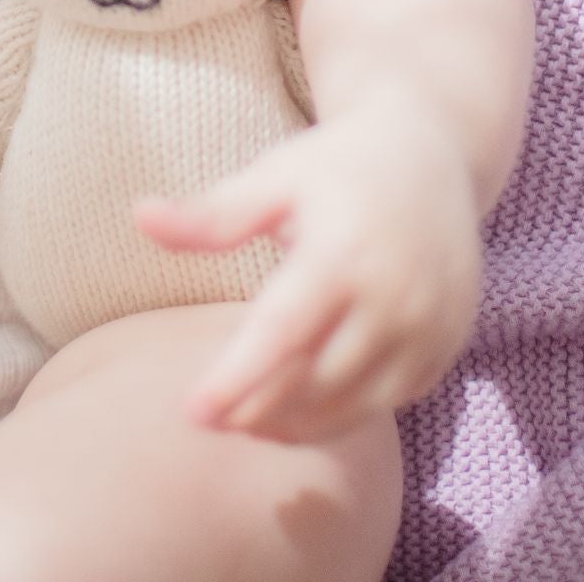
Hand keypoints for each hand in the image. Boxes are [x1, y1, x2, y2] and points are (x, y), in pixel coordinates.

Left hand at [134, 93, 483, 443]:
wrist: (432, 159)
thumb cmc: (336, 165)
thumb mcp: (274, 176)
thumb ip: (213, 214)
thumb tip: (140, 217)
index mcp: (342, 254)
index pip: (283, 333)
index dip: (237, 377)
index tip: (193, 411)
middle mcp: (393, 300)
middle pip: (316, 380)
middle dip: (257, 409)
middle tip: (206, 419)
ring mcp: (426, 330)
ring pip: (354, 403)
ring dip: (296, 423)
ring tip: (243, 421)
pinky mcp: (444, 350)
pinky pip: (388, 402)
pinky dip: (341, 416)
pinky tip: (297, 413)